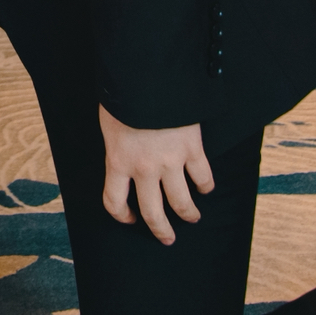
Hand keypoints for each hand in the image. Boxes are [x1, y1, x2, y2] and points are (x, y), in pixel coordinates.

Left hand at [98, 105, 213, 244]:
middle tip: (167, 238)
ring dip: (188, 214)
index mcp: (118, 161)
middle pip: (152, 212)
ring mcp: (170, 161)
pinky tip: (206, 188)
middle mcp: (143, 168)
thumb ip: (117, 144)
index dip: (121, 216)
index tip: (130, 219)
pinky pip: (203, 176)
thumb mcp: (109, 122)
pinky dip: (206, 185)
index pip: (114, 202)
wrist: (147, 76)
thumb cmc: (122, 94)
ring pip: (182, 202)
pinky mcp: (192, 149)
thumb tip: (122, 152)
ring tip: (193, 218)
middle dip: (161, 230)